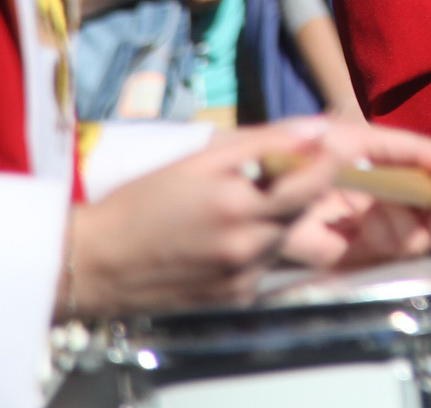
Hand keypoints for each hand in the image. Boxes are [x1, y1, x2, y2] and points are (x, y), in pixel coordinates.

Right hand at [67, 119, 430, 313]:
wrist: (96, 264)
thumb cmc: (141, 204)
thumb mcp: (199, 159)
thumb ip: (262, 144)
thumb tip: (317, 129)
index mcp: (240, 204)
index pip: (312, 183)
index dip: (328, 165)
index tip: (334, 151)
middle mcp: (249, 247)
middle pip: (307, 220)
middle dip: (307, 200)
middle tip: (287, 183)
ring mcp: (243, 279)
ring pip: (287, 246)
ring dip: (278, 226)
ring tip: (235, 212)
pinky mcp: (235, 300)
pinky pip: (264, 270)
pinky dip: (256, 251)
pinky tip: (220, 241)